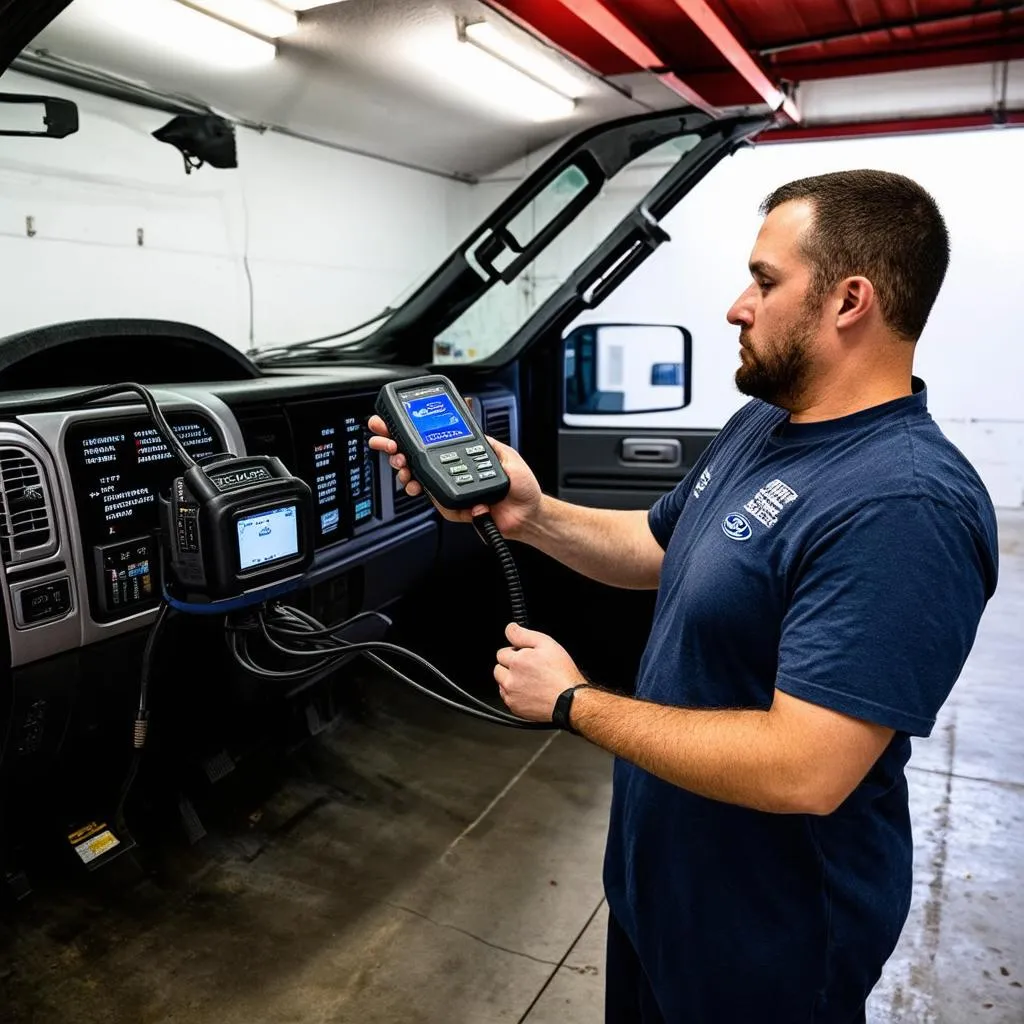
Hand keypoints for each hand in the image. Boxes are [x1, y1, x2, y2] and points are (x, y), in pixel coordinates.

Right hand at [367, 414, 542, 537]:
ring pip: (420, 482)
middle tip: (387, 444)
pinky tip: (424, 486)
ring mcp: (451, 491)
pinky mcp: (453, 508)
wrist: (529, 514)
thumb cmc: (522, 488)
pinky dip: (430, 493)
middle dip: (396, 451)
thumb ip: (484, 441)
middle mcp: (453, 474)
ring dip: (407, 473)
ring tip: (405, 467)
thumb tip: (469, 425)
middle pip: (417, 462)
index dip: (410, 435)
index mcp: (461, 458)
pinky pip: (437, 501)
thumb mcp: (505, 454)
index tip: (392, 424)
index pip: (433, 444)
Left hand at [493, 623, 586, 722]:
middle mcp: (510, 680)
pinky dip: (515, 694)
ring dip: (510, 680)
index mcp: (516, 662)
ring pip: (502, 683)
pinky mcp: (515, 708)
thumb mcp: (546, 644)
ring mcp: (511, 695)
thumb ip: (523, 635)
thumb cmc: (562, 674)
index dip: (515, 653)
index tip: (526, 657)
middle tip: (529, 668)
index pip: (502, 652)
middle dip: (510, 666)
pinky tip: (530, 691)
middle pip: (499, 668)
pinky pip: (507, 698)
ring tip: (530, 680)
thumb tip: (510, 628)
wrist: (570, 701)